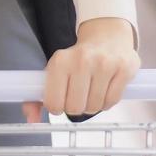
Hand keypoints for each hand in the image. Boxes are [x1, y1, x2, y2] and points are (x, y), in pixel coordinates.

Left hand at [23, 18, 138, 122]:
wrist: (106, 35)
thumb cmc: (77, 58)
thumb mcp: (55, 71)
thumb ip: (37, 97)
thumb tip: (32, 119)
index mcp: (60, 61)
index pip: (53, 103)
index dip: (57, 107)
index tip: (61, 100)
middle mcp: (82, 61)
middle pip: (74, 108)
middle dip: (76, 107)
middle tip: (78, 95)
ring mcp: (104, 64)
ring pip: (94, 107)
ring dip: (92, 105)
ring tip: (92, 90)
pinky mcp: (123, 68)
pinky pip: (112, 101)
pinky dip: (107, 102)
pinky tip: (105, 89)